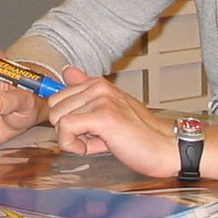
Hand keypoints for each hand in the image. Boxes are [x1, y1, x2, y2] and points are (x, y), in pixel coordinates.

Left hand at [48, 67, 176, 177]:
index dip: (67, 120)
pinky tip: (98, 146)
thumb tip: (66, 70)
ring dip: (74, 140)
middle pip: (53, 109)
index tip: (89, 128)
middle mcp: (99, 87)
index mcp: (98, 84)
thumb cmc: (137, 133)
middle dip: (68, 130)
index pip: (57, 98)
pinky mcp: (103, 116)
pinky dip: (74, 146)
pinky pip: (65, 130)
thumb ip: (85, 89)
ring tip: (101, 140)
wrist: (163, 146)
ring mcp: (102, 100)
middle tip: (96, 136)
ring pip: (58, 120)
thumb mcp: (108, 108)